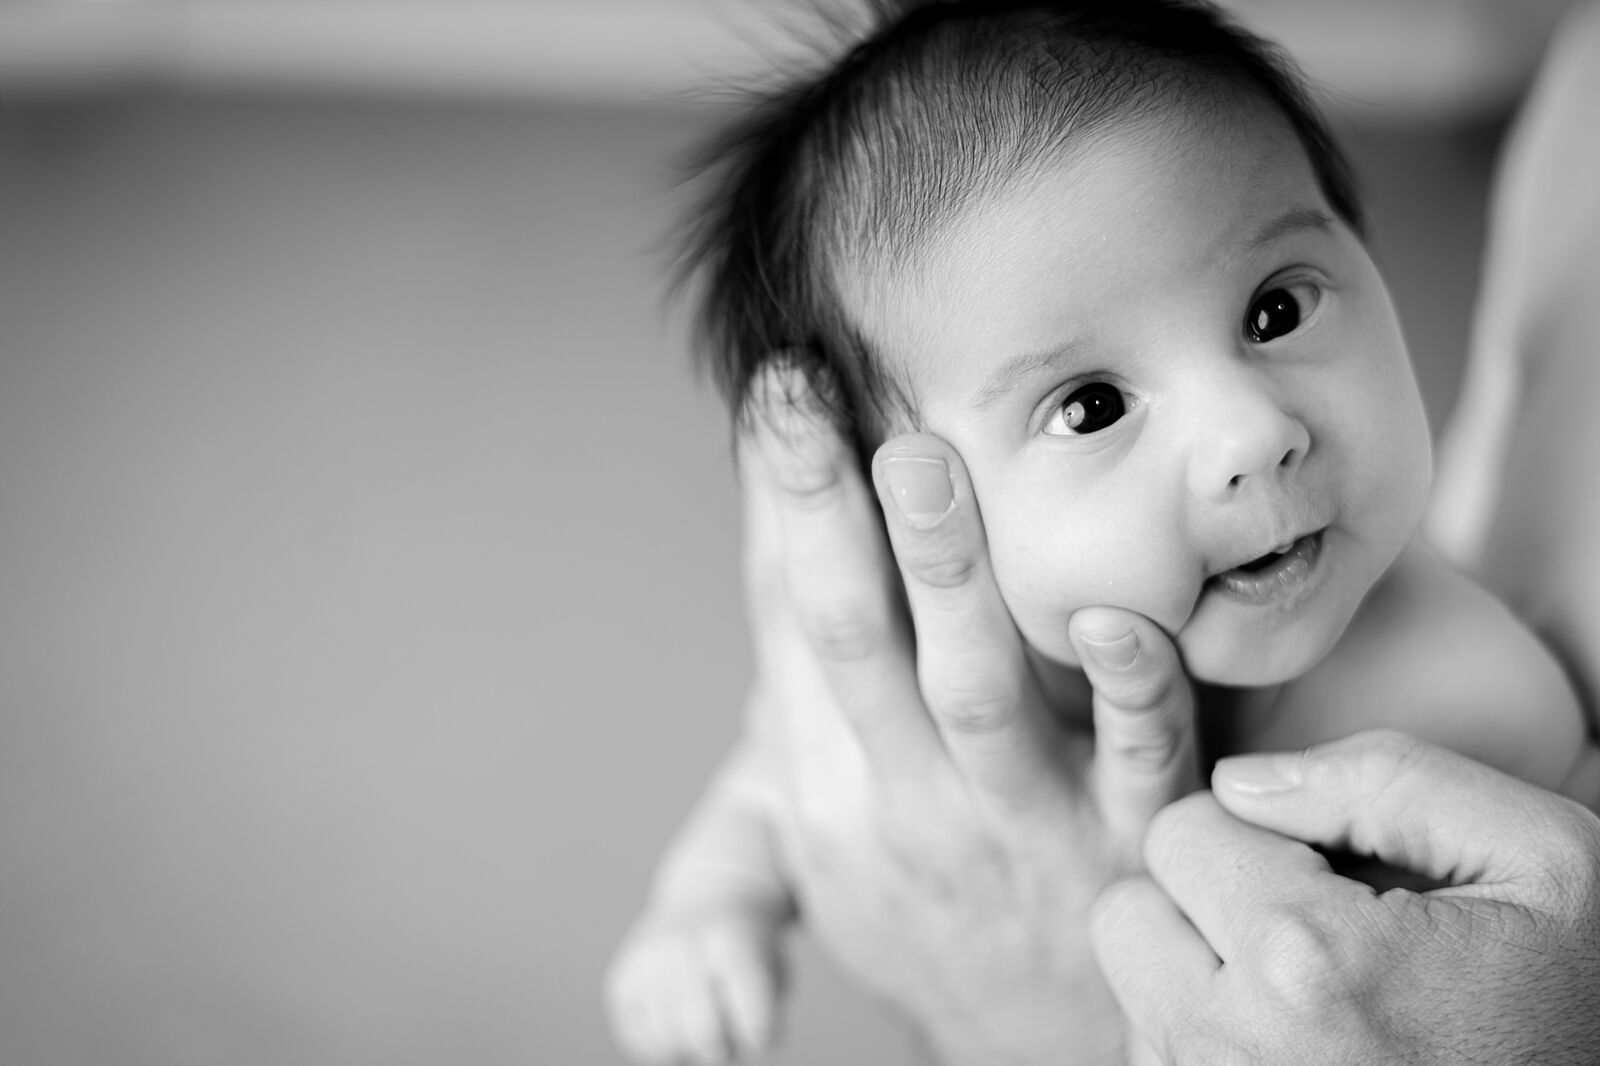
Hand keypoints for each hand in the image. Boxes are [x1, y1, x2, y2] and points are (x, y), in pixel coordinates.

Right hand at [740, 365, 1201, 1064]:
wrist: (1027, 1047)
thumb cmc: (917, 898)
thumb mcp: (803, 852)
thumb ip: (752, 790)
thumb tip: (743, 695)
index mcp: (820, 770)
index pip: (787, 615)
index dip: (777, 503)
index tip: (773, 392)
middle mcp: (899, 791)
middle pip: (848, 637)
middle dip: (823, 515)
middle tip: (808, 397)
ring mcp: (1014, 819)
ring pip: (973, 684)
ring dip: (943, 574)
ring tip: (922, 460)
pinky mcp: (1127, 841)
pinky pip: (1133, 756)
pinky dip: (1126, 688)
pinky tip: (1116, 612)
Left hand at [1091, 729, 1599, 1064]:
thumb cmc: (1583, 1001)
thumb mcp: (1538, 853)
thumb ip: (1382, 778)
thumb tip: (1239, 780)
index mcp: (1308, 961)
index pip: (1179, 831)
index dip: (1255, 830)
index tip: (1332, 870)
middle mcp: (1237, 1048)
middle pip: (1126, 914)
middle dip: (1202, 897)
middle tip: (1303, 921)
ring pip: (1136, 992)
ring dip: (1200, 970)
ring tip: (1310, 987)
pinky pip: (1162, 1055)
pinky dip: (1210, 1034)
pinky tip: (1300, 1038)